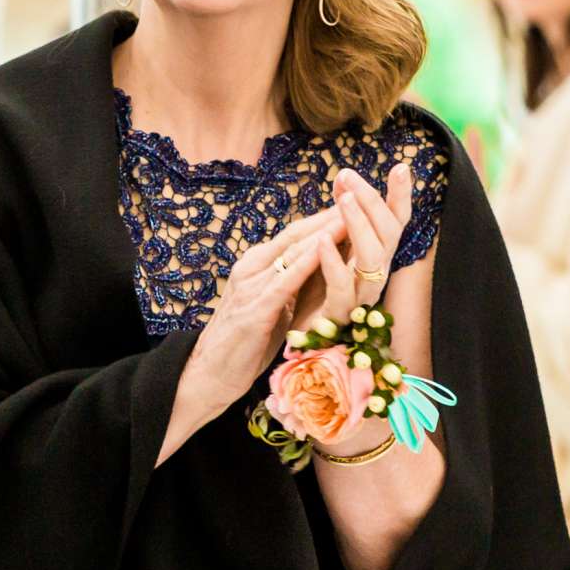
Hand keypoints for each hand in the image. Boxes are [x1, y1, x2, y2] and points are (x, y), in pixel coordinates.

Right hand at [185, 206, 347, 408]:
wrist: (209, 373)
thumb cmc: (244, 343)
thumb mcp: (271, 305)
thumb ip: (288, 285)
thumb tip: (315, 270)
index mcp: (256, 265)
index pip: (295, 235)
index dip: (324, 218)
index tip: (353, 203)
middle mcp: (252, 268)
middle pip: (296, 235)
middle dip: (329, 216)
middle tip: (360, 196)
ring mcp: (251, 286)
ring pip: (293, 251)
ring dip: (324, 231)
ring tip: (352, 213)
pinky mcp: (255, 310)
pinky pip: (286, 281)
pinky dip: (307, 263)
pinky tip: (326, 250)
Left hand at [320, 163, 412, 317]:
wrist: (299, 336)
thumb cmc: (316, 288)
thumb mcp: (330, 245)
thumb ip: (338, 216)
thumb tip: (344, 179)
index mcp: (376, 255)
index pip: (396, 221)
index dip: (401, 196)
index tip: (401, 167)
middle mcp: (375, 273)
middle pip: (388, 234)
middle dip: (372, 201)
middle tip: (349, 177)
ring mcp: (360, 294)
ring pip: (372, 258)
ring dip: (359, 224)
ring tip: (345, 199)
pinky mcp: (338, 313)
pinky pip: (342, 286)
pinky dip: (334, 261)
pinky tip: (322, 239)